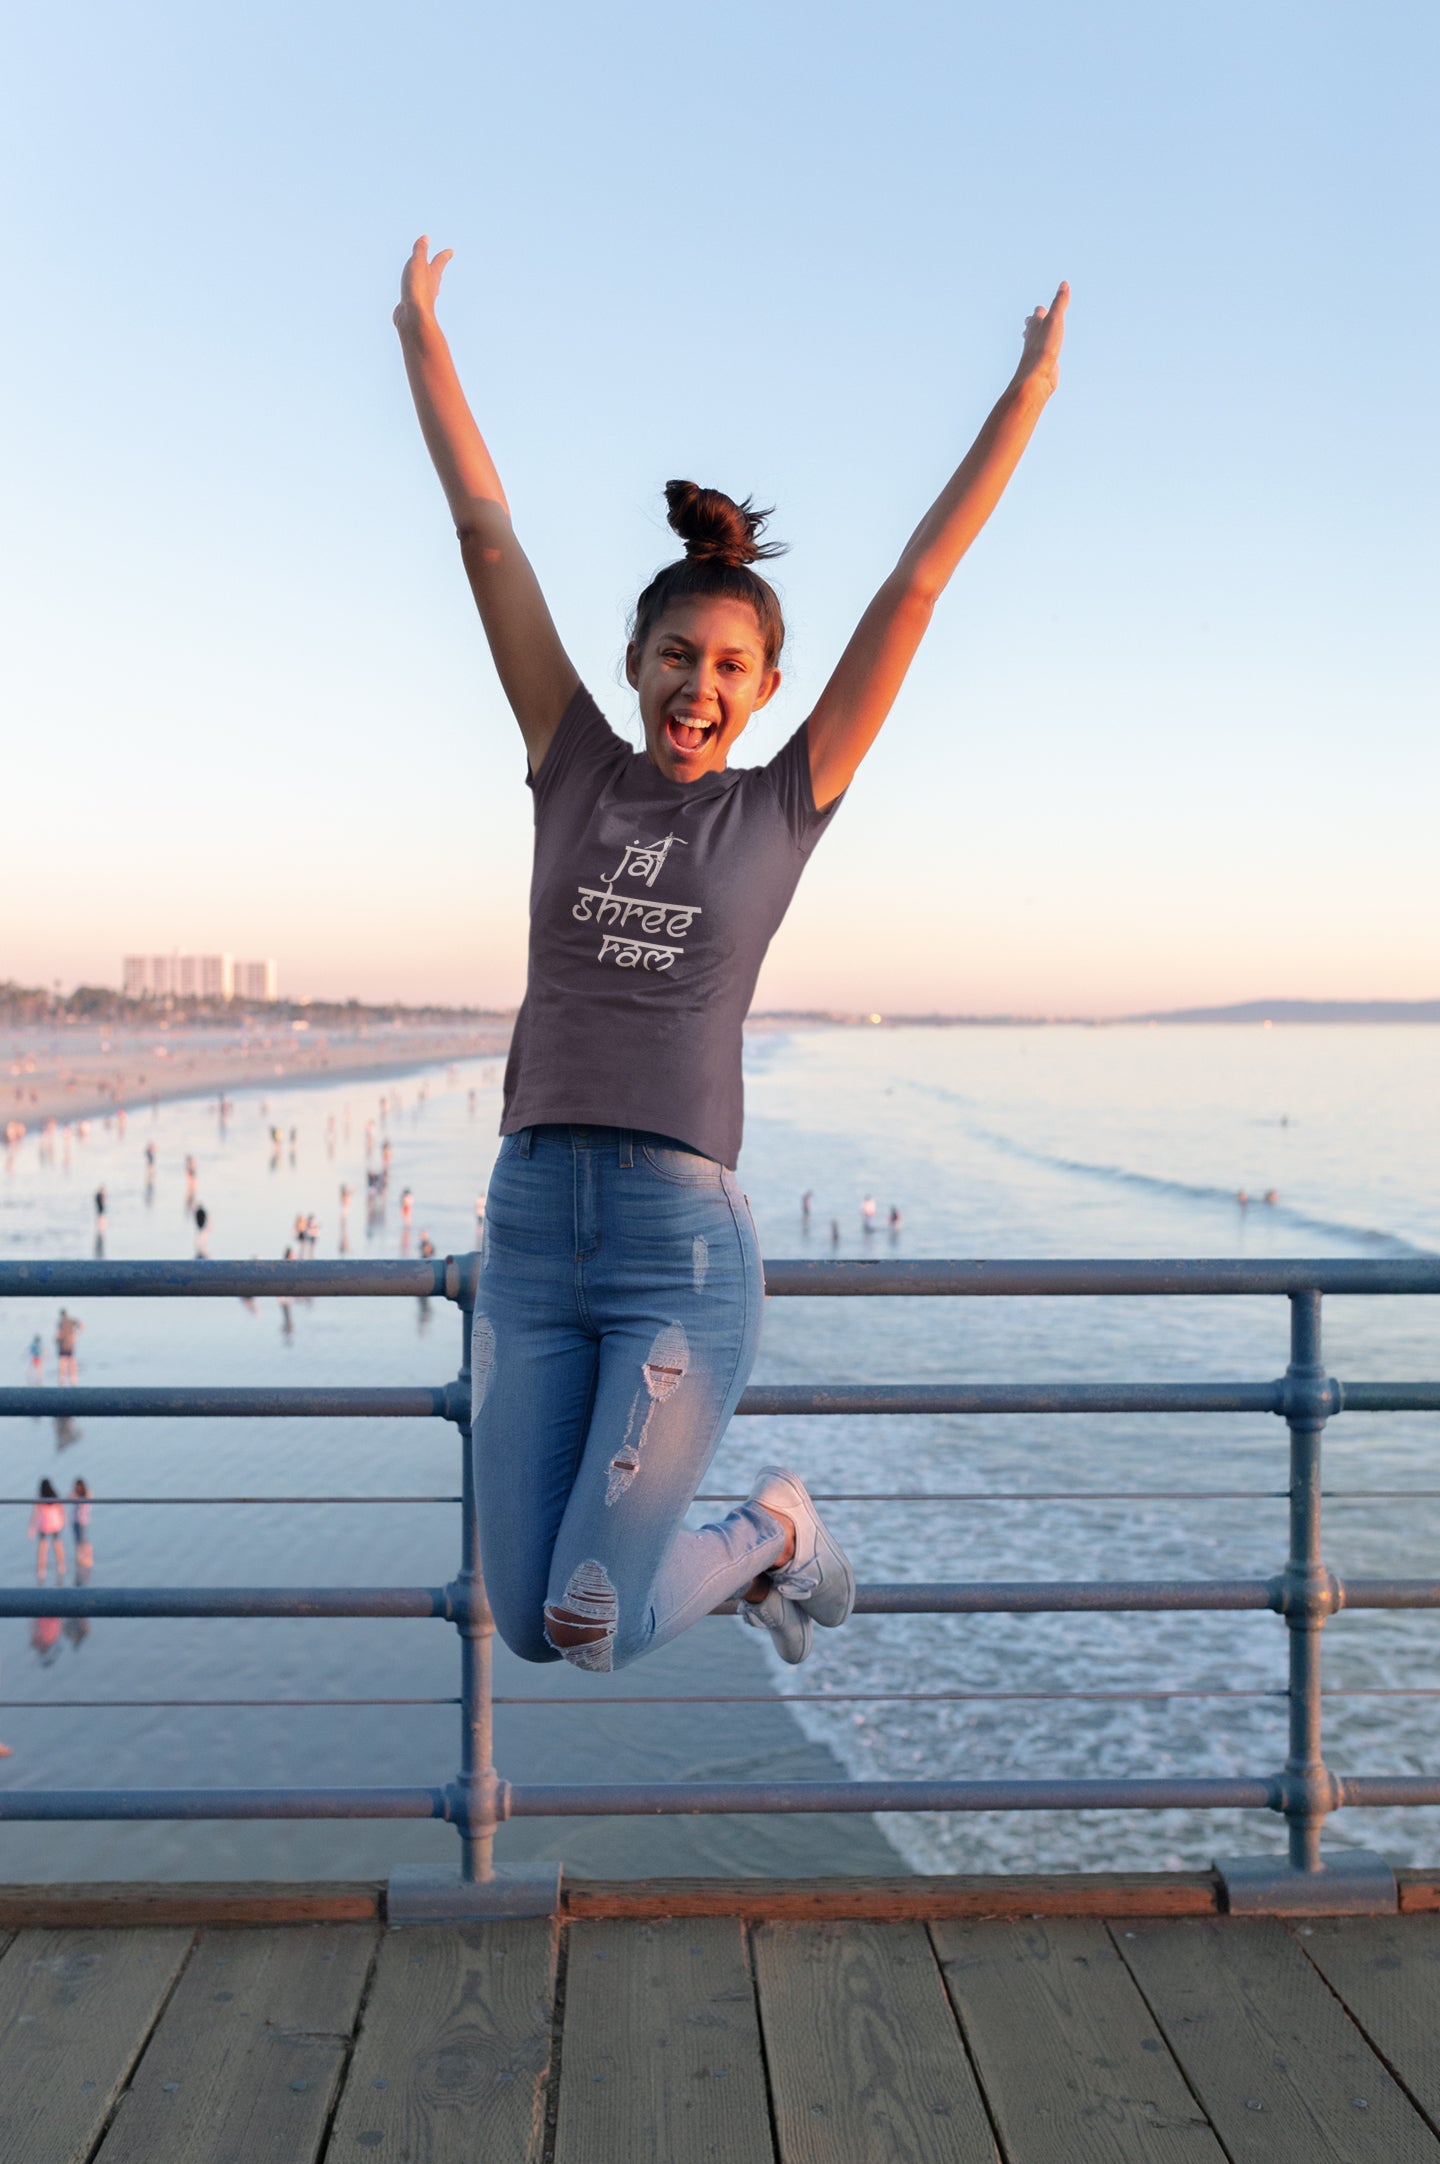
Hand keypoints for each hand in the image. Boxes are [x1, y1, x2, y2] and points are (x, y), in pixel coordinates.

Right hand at [394, 235, 453, 329]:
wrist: (413, 316)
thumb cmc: (417, 287)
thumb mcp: (418, 263)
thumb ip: (421, 250)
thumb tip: (426, 238)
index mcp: (433, 274)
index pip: (440, 261)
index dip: (445, 255)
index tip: (451, 251)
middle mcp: (431, 286)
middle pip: (436, 275)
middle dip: (437, 269)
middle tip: (441, 266)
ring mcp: (423, 298)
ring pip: (427, 288)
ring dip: (429, 285)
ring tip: (432, 286)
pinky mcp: (413, 307)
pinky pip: (414, 298)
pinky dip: (415, 295)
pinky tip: (412, 299)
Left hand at [1012, 280, 1068, 399]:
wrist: (1037, 376)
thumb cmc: (1044, 346)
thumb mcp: (1054, 320)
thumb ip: (1059, 303)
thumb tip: (1064, 283)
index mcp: (1035, 326)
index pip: (1037, 313)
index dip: (1040, 310)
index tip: (1041, 308)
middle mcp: (1033, 339)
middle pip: (1031, 328)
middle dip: (1033, 323)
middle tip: (1032, 320)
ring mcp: (1037, 354)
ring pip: (1036, 343)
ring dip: (1036, 339)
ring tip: (1038, 338)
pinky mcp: (1042, 366)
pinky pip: (1044, 358)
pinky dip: (1045, 355)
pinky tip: (1048, 359)